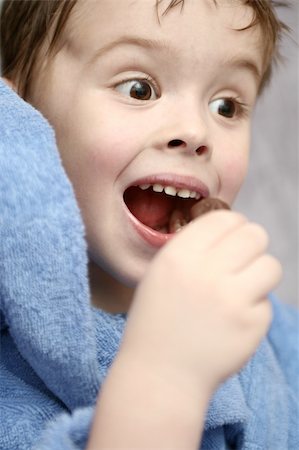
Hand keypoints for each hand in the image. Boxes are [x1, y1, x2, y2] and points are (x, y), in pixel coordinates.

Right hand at [122, 210, 281, 393]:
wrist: (161, 374)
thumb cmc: (158, 321)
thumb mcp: (161, 273)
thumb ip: (193, 247)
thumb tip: (233, 229)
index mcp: (179, 255)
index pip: (225, 218)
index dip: (233, 226)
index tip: (231, 239)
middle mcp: (205, 271)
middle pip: (255, 234)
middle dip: (251, 245)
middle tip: (241, 261)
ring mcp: (231, 299)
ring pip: (270, 265)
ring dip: (259, 274)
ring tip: (240, 289)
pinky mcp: (251, 325)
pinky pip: (267, 301)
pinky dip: (254, 308)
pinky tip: (232, 321)